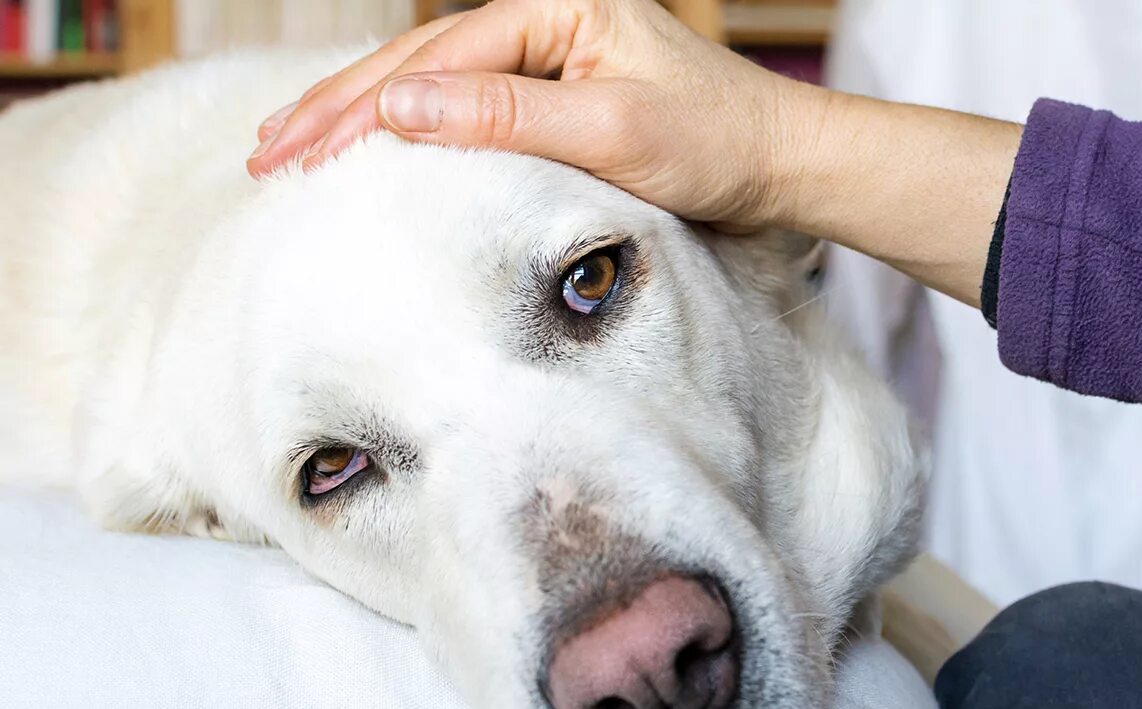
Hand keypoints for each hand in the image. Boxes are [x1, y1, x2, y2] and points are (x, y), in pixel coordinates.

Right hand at [246, 0, 1020, 304]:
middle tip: (264, 154)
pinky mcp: (556, 89)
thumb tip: (399, 111)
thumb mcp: (612, 133)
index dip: (359, 110)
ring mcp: (547, 53)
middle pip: (418, 62)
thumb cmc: (715, 144)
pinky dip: (411, 128)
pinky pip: (464, 103)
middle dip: (337, 108)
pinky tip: (373, 146)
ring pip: (433, 82)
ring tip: (290, 147)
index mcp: (554, 8)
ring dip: (360, 116)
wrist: (779, 163)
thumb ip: (506, 117)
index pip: (435, 61)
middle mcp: (544, 18)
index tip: (295, 153)